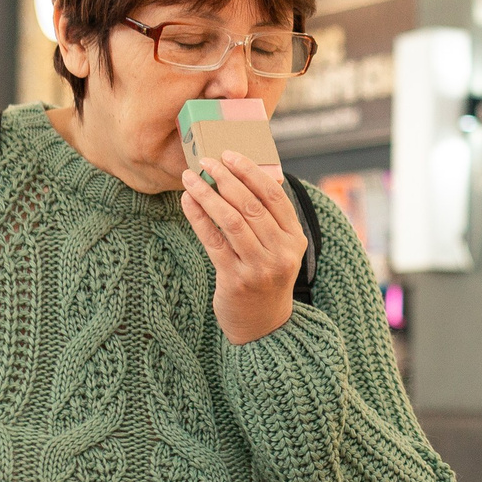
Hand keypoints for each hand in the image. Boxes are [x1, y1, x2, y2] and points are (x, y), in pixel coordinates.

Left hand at [176, 153, 304, 343]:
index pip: (274, 196)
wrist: (263, 326)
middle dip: (225, 178)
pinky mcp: (235, 279)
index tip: (229, 155)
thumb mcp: (278, 249)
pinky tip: (187, 202)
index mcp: (294, 239)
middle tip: (206, 161)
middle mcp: (280, 252)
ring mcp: (259, 267)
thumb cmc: (265, 278)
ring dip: (207, 194)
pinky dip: (198, 217)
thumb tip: (237, 177)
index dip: (250, 172)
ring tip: (190, 178)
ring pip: (230, 220)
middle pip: (250, 205)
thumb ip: (267, 220)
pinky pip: (213, 241)